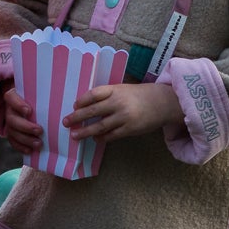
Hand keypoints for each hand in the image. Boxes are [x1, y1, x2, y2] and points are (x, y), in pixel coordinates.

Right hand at [2, 87, 42, 152]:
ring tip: (39, 144)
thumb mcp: (41, 92)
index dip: (18, 104)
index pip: (10, 97)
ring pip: (12, 132)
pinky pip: (13, 142)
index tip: (29, 111)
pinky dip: (21, 147)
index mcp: (14, 96)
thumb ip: (47, 93)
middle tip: (40, 131)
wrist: (33, 107)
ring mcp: (10, 123)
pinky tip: (30, 150)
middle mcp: (10, 110)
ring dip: (25, 139)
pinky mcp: (12, 133)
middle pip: (11, 118)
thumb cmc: (40, 98)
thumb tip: (66, 98)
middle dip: (25, 126)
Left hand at [64, 81, 178, 142]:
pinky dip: (101, 138)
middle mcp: (118, 102)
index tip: (74, 106)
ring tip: (75, 136)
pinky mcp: (129, 129)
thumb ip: (108, 96)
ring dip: (85, 132)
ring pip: (99, 126)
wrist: (163, 103)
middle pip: (92, 111)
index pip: (93, 94)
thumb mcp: (124, 89)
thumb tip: (87, 106)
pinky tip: (95, 138)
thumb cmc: (140, 95)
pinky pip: (111, 135)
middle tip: (65, 122)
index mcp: (116, 89)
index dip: (82, 101)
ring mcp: (124, 117)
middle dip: (76, 118)